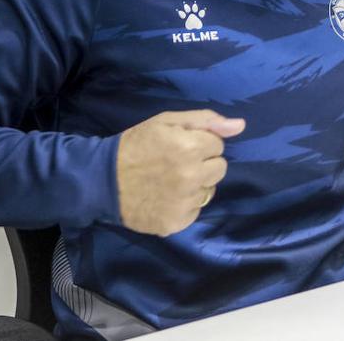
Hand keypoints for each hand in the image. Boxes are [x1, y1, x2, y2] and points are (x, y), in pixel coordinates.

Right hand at [116, 110, 243, 236]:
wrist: (103, 180)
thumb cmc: (136, 144)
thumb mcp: (166, 121)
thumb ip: (205, 121)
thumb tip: (240, 126)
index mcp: (190, 147)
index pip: (218, 145)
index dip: (200, 143)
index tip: (181, 145)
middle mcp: (191, 176)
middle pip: (219, 169)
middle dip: (203, 164)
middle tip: (177, 163)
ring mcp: (184, 202)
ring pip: (208, 191)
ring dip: (195, 185)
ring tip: (170, 181)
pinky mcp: (176, 222)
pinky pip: (195, 211)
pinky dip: (184, 204)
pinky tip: (165, 197)